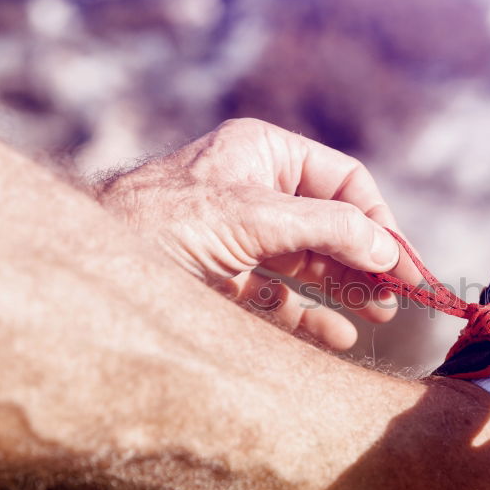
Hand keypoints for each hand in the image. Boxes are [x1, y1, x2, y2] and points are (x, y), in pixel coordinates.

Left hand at [98, 118, 418, 349]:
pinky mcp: (222, 280)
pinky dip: (310, 317)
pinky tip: (338, 336)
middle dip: (367, 259)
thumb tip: (388, 250)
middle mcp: (254, 192)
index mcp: (263, 154)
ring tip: (378, 313)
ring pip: (309, 263)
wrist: (85, 273)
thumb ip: (328, 229)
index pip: (343, 180)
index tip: (405, 262)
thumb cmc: (161, 224)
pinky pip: (279, 298)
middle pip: (331, 225)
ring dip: (346, 288)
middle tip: (400, 295)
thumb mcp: (254, 217)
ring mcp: (238, 238)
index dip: (380, 220)